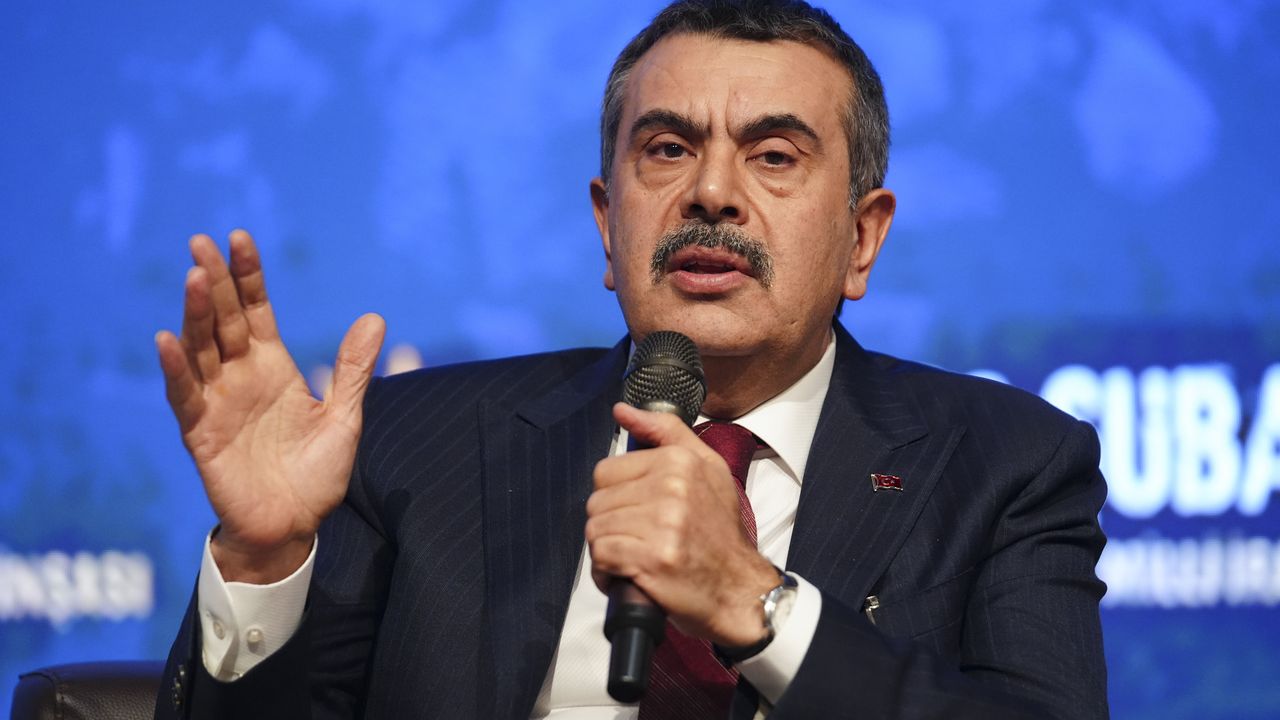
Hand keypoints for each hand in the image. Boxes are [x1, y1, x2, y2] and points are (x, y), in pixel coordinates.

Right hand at [154, 230, 384, 582]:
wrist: (294, 528)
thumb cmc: (317, 475)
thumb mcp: (343, 417)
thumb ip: (352, 370)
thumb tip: (375, 317)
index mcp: (273, 367)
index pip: (256, 311)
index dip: (248, 276)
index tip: (239, 238)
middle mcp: (240, 378)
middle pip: (223, 320)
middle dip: (215, 281)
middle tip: (200, 241)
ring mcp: (218, 403)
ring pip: (201, 349)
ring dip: (196, 314)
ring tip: (195, 278)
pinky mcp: (200, 434)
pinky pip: (185, 396)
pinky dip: (175, 369)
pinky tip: (168, 340)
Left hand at [586, 403, 778, 646]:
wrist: (740, 587)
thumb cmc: (720, 531)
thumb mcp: (708, 468)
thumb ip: (665, 432)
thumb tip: (622, 411)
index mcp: (679, 462)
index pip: (606, 471)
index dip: (615, 496)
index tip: (636, 510)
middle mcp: (671, 488)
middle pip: (597, 502)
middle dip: (610, 524)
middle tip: (636, 538)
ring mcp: (663, 524)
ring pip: (596, 530)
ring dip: (608, 549)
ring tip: (633, 556)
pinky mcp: (654, 559)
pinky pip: (603, 557)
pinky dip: (607, 571)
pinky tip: (628, 574)